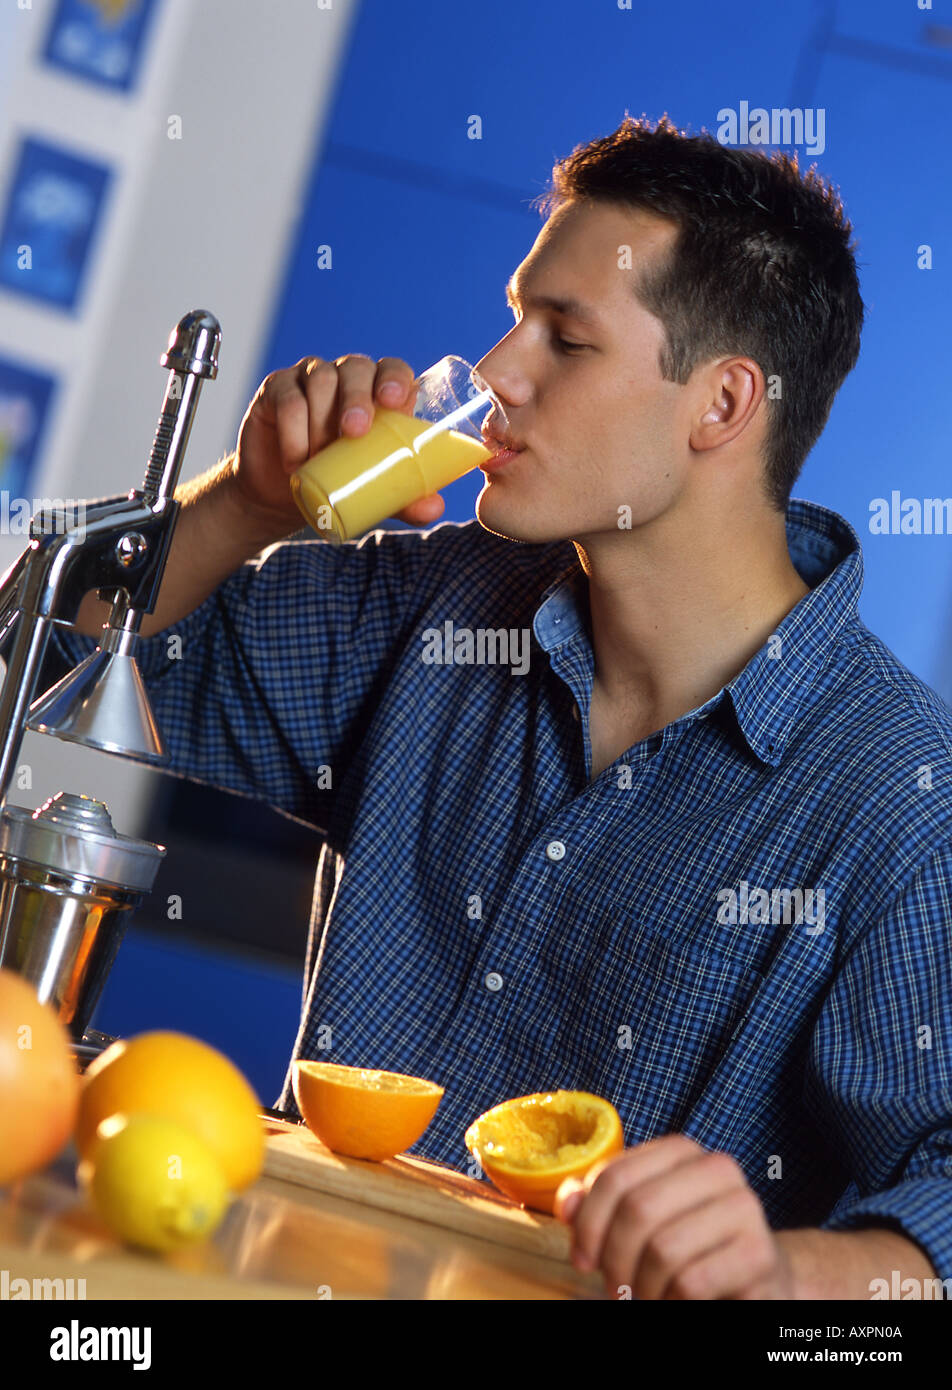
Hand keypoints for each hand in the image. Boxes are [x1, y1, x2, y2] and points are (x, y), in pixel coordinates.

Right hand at [233, 354, 443, 526]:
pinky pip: (287, 398)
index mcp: (377, 391)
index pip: (391, 369)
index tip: (393, 401)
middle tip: (355, 432)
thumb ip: (406, 499)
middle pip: (355, 369)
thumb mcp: (375, 491)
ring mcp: (309, 379)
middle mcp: (345, 377)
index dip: (394, 377)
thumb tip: (434, 508)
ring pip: (320, 380)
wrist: (283, 495)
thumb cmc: (339, 482)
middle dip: (358, 397)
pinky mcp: (276, 389)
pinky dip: (293, 430)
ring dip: (322, 419)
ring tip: (320, 457)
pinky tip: (297, 459)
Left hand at [553, 1133, 794, 1299]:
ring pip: (664, 1249)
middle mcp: (719, 1169)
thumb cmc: (687, 1245)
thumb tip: (568, 1204)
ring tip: (645, 1297)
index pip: (616, 1176)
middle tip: (613, 1288)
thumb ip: (597, 1204)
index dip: (588, 1222)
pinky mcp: (762, 1255)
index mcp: (683, 1150)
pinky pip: (694, 1281)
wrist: (757, 1278)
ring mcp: (746, 1209)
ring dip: (643, 1287)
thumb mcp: (639, 1218)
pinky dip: (673, 1301)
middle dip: (615, 1258)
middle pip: (638, 1209)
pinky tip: (676, 1301)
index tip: (582, 1259)